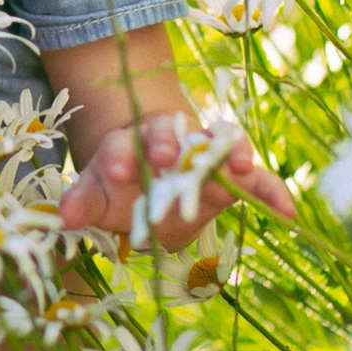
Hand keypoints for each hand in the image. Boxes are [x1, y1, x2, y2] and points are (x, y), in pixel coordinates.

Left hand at [55, 113, 296, 250]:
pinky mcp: (233, 173)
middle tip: (166, 157)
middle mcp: (169, 140)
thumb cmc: (122, 189)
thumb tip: (63, 219)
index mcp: (130, 144)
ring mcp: (204, 153)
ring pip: (217, 141)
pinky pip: (257, 178)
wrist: (155, 183)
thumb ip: (83, 205)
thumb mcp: (100, 198)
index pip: (123, 143)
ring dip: (227, 150)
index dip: (120, 155)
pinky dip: (273, 190)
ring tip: (238, 167)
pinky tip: (288, 212)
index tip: (118, 170)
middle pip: (169, 131)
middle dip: (168, 142)